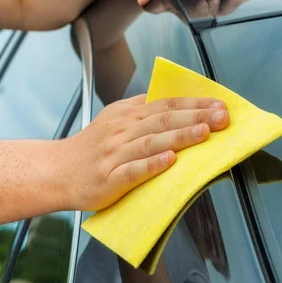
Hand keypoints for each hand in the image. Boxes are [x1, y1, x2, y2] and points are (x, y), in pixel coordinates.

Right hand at [62, 95, 228, 210]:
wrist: (58, 171)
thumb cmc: (91, 149)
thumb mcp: (113, 120)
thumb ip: (141, 110)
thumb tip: (177, 104)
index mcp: (125, 115)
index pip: (165, 104)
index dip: (194, 104)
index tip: (220, 105)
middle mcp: (121, 130)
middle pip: (162, 119)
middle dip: (195, 117)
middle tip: (223, 118)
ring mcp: (114, 154)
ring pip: (150, 142)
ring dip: (179, 137)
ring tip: (204, 133)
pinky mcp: (109, 179)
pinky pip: (132, 171)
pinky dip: (151, 165)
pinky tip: (169, 161)